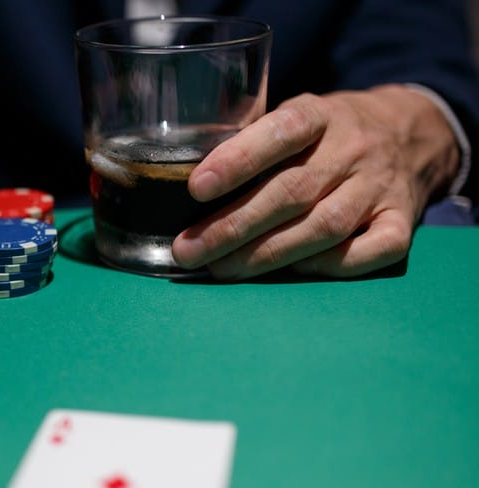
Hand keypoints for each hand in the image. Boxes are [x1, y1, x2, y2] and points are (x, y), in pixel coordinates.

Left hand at [172, 85, 460, 279]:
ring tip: (220, 269)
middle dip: (233, 226)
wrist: (411, 131)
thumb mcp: (296, 113)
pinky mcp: (404, 220)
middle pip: (292, 192)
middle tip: (189, 250)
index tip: (196, 187)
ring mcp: (382, 187)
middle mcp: (355, 149)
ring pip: (324, 227)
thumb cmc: (327, 131)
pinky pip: (372, 251)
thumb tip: (180, 174)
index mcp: (322, 114)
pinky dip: (331, 265)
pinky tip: (294, 271)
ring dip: (266, 254)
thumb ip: (252, 137)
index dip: (238, 160)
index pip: (282, 132)